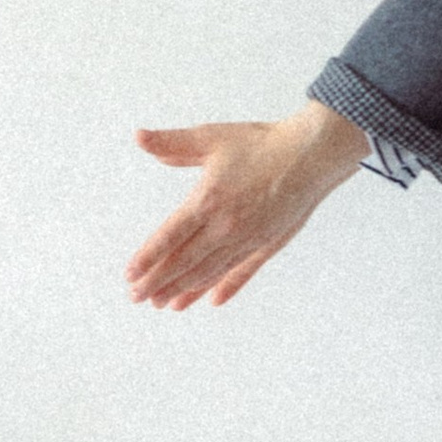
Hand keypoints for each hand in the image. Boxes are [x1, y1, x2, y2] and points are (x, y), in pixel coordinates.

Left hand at [125, 105, 367, 311]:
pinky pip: (243, 272)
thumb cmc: (262, 143)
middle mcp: (225, 226)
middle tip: (137, 297)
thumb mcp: (212, 137)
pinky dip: (226, 288)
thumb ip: (173, 143)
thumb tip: (140, 138)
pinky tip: (212, 301)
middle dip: (159, 282)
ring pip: (210, 272)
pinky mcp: (267, 244)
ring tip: (165, 304)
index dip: (148, 258)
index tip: (130, 275)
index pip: (169, 237)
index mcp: (208, 201)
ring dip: (185, 289)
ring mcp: (248, 239)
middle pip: (185, 262)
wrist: (311, 155)